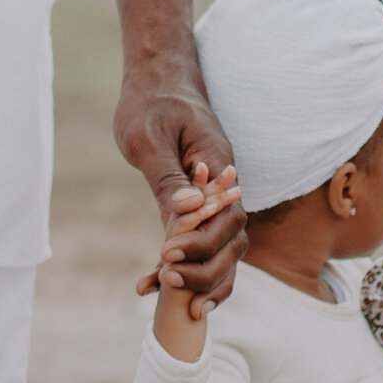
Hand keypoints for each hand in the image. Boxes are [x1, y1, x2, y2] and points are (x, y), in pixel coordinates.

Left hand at [120, 76, 248, 308]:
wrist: (157, 82)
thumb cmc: (151, 104)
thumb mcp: (150, 137)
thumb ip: (169, 177)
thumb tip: (186, 212)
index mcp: (219, 167)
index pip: (226, 218)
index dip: (203, 243)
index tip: (167, 255)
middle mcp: (223, 188)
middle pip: (232, 242)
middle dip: (204, 269)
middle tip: (165, 280)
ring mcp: (213, 200)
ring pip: (222, 250)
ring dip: (201, 279)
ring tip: (165, 300)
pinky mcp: (195, 207)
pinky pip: (199, 244)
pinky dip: (184, 268)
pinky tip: (152, 287)